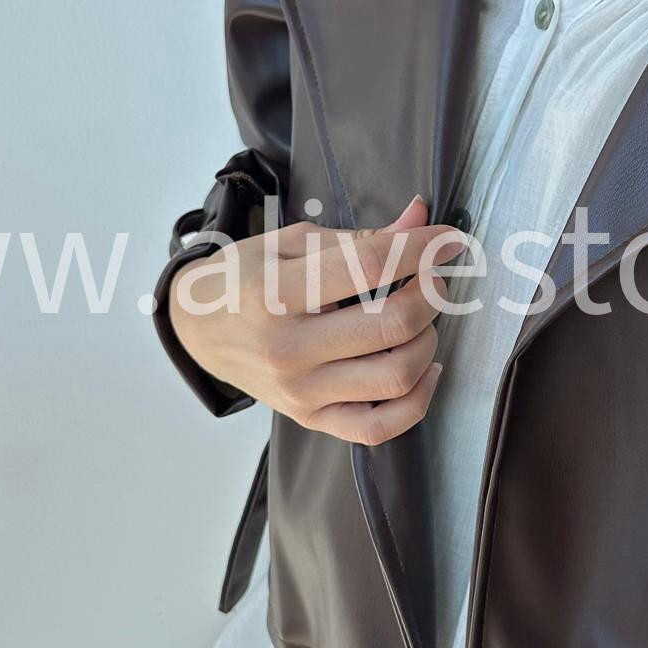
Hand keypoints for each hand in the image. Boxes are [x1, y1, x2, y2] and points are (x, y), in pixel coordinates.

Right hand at [167, 195, 462, 442]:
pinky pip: (380, 428)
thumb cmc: (244, 279)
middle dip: (430, 294)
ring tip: (419, 319)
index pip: (370, 266)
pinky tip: (424, 369)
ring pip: (397, 376)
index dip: (422, 248)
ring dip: (428, 340)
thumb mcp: (291, 243)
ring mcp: (301, 392)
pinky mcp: (311, 419)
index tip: (449, 238)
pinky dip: (417, 401)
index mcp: (278, 294)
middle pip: (392, 325)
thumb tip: (420, 218)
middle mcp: (289, 349)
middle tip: (431, 278)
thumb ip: (360, 238)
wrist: (198, 330)